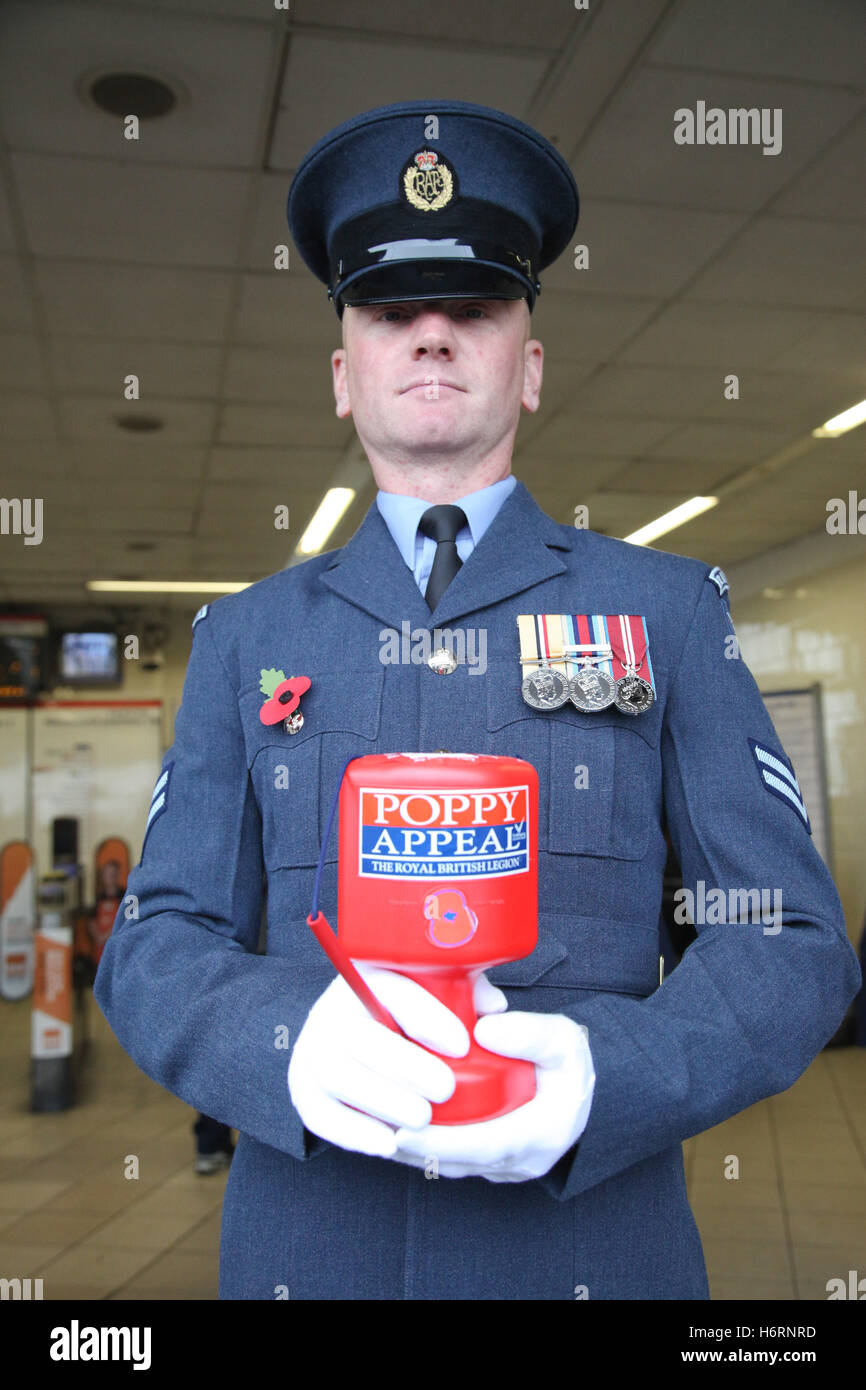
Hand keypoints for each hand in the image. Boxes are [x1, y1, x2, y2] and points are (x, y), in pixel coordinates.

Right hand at [288, 966, 507, 1159]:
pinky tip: (387, 1143)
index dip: (426, 1017)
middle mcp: (335, 1008)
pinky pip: (318, 1112)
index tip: (462, 1045)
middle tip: (446, 1090)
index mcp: (368, 976)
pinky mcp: (303, 1087)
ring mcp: (314, 1048)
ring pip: (337, 1075)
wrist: (351, 1031)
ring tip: (422, 1119)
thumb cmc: (408, 1012)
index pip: (392, 988)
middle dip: (404, 1066)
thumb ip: (465, 993)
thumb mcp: (438, 991)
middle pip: (360, 1036)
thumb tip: (492, 1007)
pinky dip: (352, 1131)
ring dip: (381, 1100)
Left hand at [390, 1011, 594, 1181]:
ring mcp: (508, 1167)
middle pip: (458, 1161)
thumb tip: (484, 1028)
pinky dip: (427, 1148)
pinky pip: (456, 1161)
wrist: (590, 1090)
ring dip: (416, 1150)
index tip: (403, 1130)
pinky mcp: (496, 1163)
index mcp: (541, 1133)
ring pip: (453, 1165)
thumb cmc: (574, 1064)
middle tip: (375, 1125)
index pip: (483, 1145)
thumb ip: (529, 1033)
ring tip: (376, 1125)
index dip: (440, 1141)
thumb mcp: (564, 1040)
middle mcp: (522, 1160)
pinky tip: (397, 1128)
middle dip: (415, 1147)